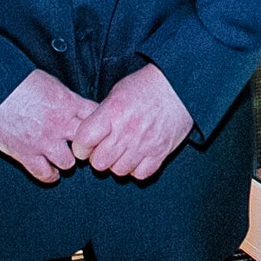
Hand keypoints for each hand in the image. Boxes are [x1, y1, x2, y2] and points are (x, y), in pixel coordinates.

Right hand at [0, 69, 97, 183]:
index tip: (95, 128)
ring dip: (67, 161)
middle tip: (82, 148)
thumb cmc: (17, 81)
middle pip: (88, 143)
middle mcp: (60, 124)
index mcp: (68, 103)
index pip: (97, 117)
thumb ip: (66, 98)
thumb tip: (76, 106)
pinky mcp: (26, 154)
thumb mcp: (50, 83)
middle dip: (86, 146)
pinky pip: (45, 174)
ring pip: (69, 163)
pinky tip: (50, 171)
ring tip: (62, 157)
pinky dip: (49, 175)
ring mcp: (44, 141)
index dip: (99, 124)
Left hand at [71, 64, 192, 180]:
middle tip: (105, 148)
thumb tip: (87, 136)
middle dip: (98, 157)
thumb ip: (101, 115)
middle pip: (99, 162)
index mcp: (113, 112)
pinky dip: (136, 169)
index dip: (80, 146)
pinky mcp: (161, 152)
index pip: (84, 140)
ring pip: (118, 171)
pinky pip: (140, 174)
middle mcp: (127, 130)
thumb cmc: (146, 86)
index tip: (85, 144)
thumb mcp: (117, 92)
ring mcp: (145, 143)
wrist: (179, 86)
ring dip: (117, 164)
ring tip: (123, 151)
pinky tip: (138, 156)